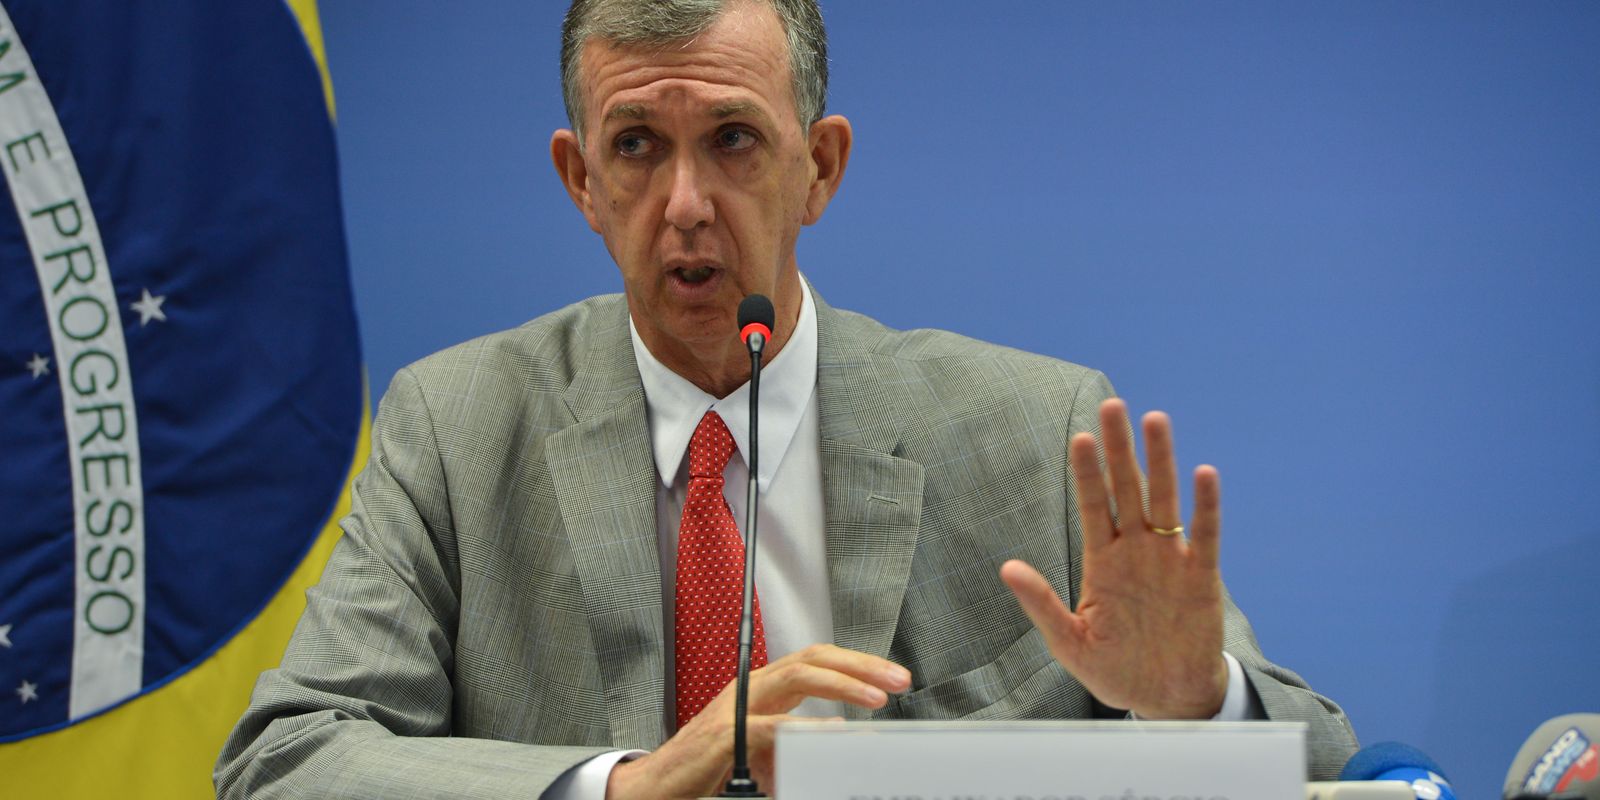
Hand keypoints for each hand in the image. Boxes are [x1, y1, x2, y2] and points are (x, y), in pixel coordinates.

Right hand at [605, 644, 910, 799]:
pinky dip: (802, 727)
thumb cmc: (706, 769)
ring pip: (796, 678)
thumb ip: (795, 745)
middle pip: (812, 659)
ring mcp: (735, 708)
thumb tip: (838, 751)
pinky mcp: (723, 736)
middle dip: (859, 665)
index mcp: (762, 690)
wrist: (655, 788)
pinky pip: (769, 725)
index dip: (855, 664)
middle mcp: (750, 688)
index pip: (815, 661)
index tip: (891, 678)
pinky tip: (830, 732)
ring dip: (841, 685)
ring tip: (875, 698)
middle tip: (897, 679)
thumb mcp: (762, 753)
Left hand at [1000, 398, 1227, 719]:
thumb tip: (1007, 568)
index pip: (1094, 505)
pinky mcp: (1201, 577)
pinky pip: (1205, 536)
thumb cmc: (1114, 669)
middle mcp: (1136, 550)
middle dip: (1120, 448)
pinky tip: (1204, 474)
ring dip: (1162, 461)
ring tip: (1155, 420)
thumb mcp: (1069, 641)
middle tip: (1112, 405)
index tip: (1080, 437)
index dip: (1088, 472)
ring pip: (1165, 500)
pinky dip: (1206, 506)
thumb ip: (1041, 603)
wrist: (1163, 698)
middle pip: (1128, 488)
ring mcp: (1169, 560)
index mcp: (1103, 561)